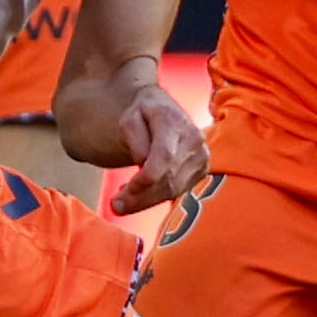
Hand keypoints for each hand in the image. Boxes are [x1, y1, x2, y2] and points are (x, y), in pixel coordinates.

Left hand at [107, 90, 209, 214]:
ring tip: (122, 199)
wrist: (164, 111)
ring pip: (174, 190)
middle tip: (115, 206)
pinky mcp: (202, 170)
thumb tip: (143, 163)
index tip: (122, 191)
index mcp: (174, 120)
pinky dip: (156, 197)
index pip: (164, 156)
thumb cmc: (142, 114)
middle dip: (140, 197)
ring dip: (146, 200)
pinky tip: (139, 193)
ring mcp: (201, 155)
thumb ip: (134, 139)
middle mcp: (194, 138)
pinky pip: (178, 192)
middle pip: (168, 178)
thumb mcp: (129, 118)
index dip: (144, 179)